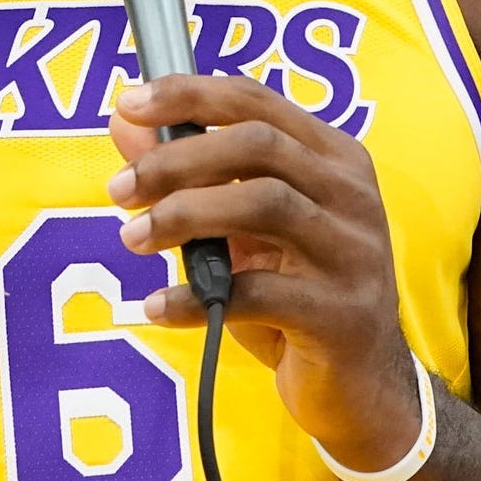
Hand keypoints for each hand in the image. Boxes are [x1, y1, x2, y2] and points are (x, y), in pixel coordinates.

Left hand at [107, 75, 420, 473]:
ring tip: (133, 238)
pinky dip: (196, 296)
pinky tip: (158, 306)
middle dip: (176, 159)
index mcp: (332, 157)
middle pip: (258, 145)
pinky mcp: (341, 313)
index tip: (129, 104)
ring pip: (264, 203)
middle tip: (120, 188)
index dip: (189, 95)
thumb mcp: (239, 229)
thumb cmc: (294, 293)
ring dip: (184, 215)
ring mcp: (353, 252)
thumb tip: (124, 124)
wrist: (360, 385)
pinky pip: (258, 293)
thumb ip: (189, 174)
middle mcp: (351, 194)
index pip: (256, 101)